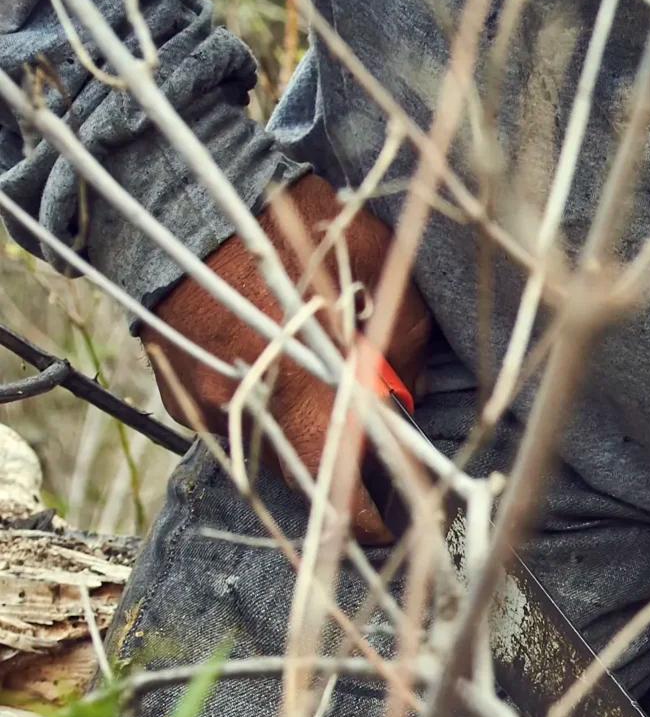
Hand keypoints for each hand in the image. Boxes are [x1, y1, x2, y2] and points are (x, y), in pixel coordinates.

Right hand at [147, 173, 433, 542]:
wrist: (184, 196)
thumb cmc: (296, 232)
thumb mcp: (384, 282)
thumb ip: (403, 353)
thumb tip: (407, 400)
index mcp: (302, 403)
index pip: (342, 503)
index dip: (373, 520)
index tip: (394, 519)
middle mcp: (247, 416)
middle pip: (304, 477)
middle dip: (339, 470)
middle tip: (369, 451)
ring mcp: (203, 401)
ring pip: (266, 444)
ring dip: (299, 432)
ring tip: (323, 397)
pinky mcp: (176, 384)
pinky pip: (230, 413)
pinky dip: (260, 403)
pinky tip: (278, 368)